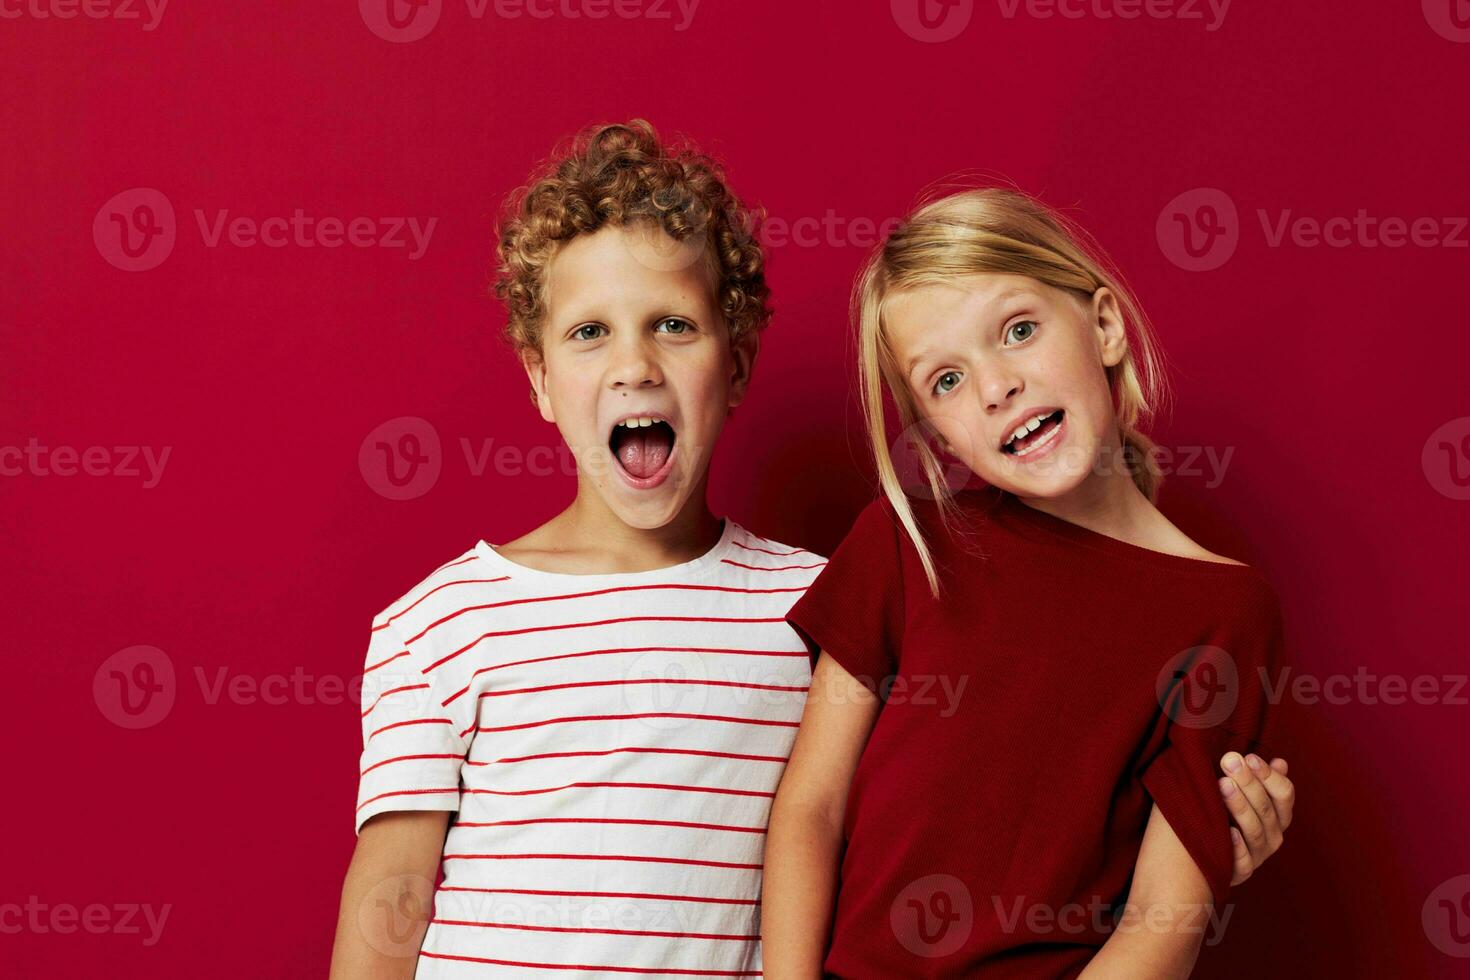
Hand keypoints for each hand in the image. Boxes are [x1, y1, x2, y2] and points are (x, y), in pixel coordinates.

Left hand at [1218, 753, 1294, 885]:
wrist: (1201, 851)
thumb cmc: (1223, 811)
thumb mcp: (1240, 791)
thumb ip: (1258, 777)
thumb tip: (1280, 762)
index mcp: (1278, 814)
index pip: (1284, 793)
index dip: (1269, 775)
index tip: (1249, 757)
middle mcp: (1274, 835)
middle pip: (1267, 809)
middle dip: (1249, 783)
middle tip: (1229, 761)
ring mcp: (1259, 855)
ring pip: (1255, 831)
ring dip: (1240, 807)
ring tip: (1223, 784)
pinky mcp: (1241, 873)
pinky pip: (1244, 863)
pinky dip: (1237, 848)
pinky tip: (1227, 830)